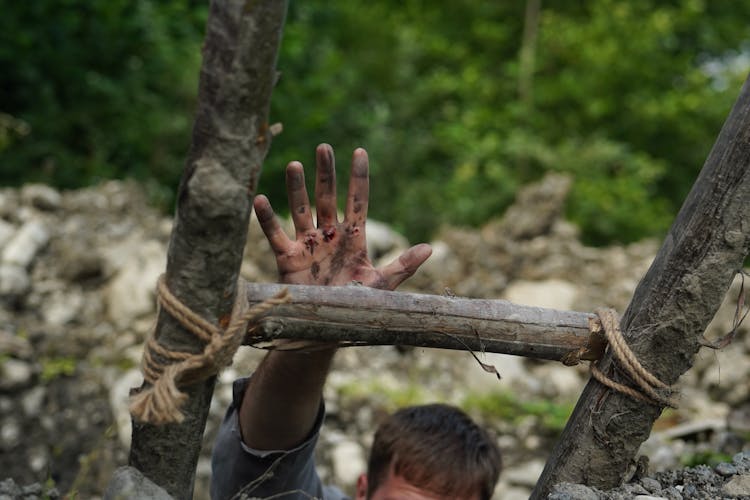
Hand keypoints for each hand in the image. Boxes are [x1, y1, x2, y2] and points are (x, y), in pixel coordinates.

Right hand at [254, 144, 430, 289]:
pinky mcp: (287, 258)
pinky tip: (259, 198)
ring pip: (300, 209)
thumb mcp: (382, 286)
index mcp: (354, 238)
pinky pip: (275, 234)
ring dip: (297, 188)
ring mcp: (307, 245)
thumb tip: (430, 248)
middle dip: (326, 173)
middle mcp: (330, 235)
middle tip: (324, 148)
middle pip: (327, 197)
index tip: (360, 151)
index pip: (357, 201)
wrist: (327, 328)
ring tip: (294, 164)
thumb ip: (403, 266)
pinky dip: (267, 218)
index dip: (359, 178)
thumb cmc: (356, 306)